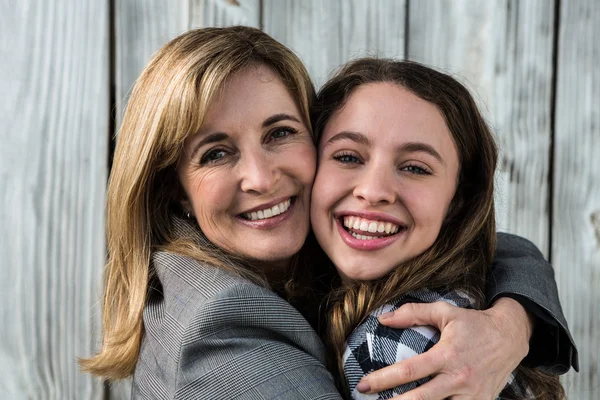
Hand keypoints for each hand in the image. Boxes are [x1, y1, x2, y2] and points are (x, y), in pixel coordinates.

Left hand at [355, 297, 532, 399]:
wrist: (511, 337)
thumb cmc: (474, 323)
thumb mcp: (445, 312)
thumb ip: (413, 313)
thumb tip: (383, 318)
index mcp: (447, 355)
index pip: (409, 370)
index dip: (384, 379)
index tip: (364, 385)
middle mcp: (458, 378)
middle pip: (421, 399)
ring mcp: (471, 394)